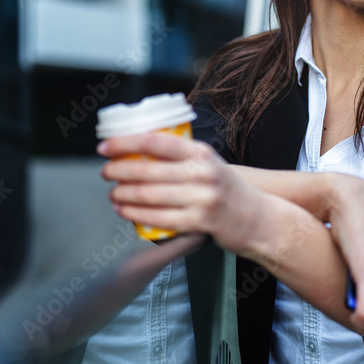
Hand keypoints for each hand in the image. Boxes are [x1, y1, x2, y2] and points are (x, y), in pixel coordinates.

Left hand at [97, 133, 267, 256]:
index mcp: (202, 153)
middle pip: (147, 170)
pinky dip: (136, 214)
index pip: (155, 142)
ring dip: (123, 194)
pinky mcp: (200, 222)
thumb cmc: (228, 190)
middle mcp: (203, 172)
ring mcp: (202, 198)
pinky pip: (159, 218)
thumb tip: (139, 149)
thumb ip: (183, 157)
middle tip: (106, 173)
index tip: (105, 147)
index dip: (125, 143)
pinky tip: (125, 211)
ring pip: (149, 195)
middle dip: (118, 171)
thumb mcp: (210, 164)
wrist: (259, 218)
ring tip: (113, 194)